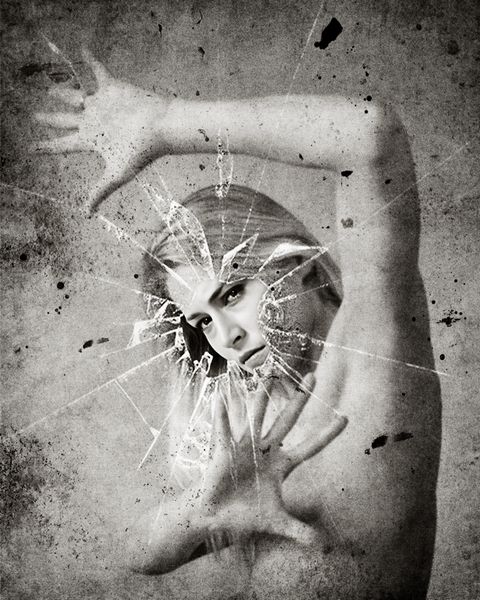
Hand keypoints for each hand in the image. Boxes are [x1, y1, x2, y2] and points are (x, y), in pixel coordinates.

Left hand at [31, 49, 170, 212]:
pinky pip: (97, 71)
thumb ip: (99, 190)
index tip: (32, 149)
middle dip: (50, 119)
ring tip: (51, 89)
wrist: (160, 127)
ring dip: (63, 92)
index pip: (63, 145)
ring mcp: (101, 104)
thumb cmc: (141, 152)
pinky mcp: (112, 88)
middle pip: (66, 120)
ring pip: (76, 96)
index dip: (47, 146)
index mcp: (92, 141)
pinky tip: (81, 48)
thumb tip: (86, 213)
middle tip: (35, 117)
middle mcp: (94, 122)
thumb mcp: (116, 174)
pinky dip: (90, 59)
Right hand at [191, 373, 347, 545]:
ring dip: (261, 398)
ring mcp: (245, 447)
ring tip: (267, 375)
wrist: (216, 517)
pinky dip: (221, 415)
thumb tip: (324, 547)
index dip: (327, 434)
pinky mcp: (225, 451)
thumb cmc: (245, 515)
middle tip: (313, 375)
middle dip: (299, 399)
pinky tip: (220, 398)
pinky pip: (222, 430)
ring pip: (257, 417)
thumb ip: (299, 531)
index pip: (310, 446)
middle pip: (287, 420)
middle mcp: (266, 450)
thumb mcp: (277, 522)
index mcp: (282, 465)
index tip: (345, 417)